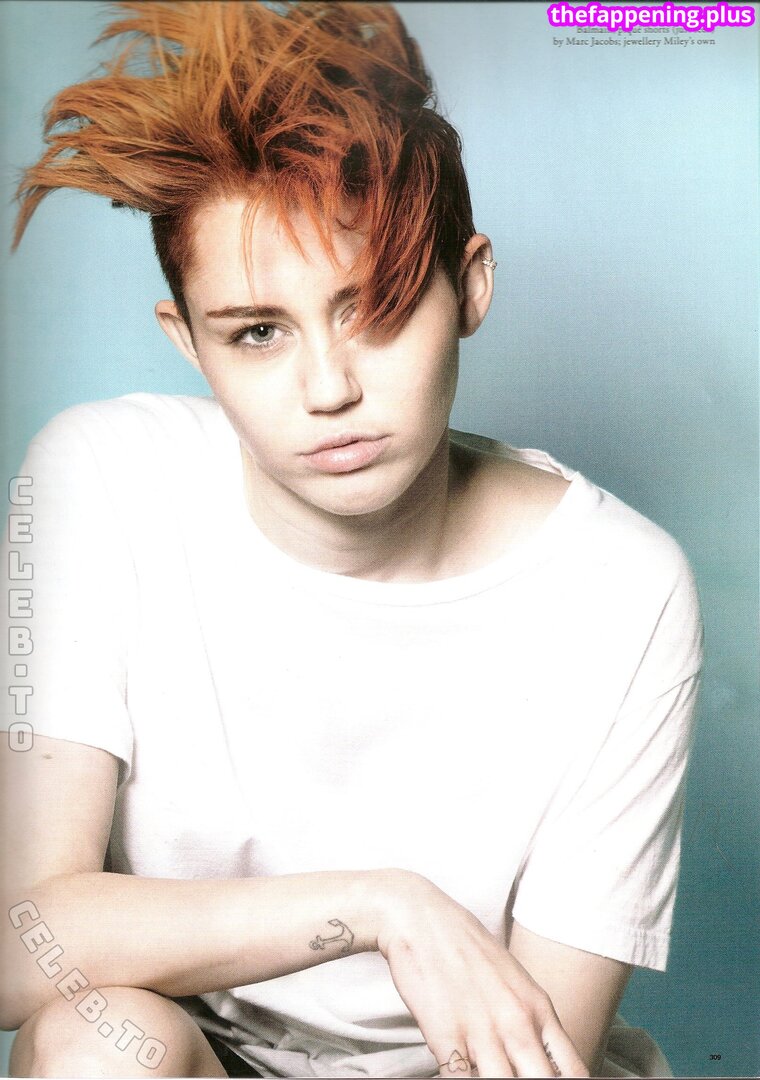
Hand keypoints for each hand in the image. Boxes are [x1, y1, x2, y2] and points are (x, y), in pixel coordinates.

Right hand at [375, 873, 588, 1078]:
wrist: (422, 920)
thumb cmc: (467, 948)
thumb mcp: (514, 980)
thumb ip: (531, 1020)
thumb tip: (542, 1058)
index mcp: (538, 1008)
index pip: (574, 1071)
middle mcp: (517, 1023)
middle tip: (517, 1078)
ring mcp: (483, 1032)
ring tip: (488, 1076)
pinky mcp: (447, 1036)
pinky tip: (459, 1073)